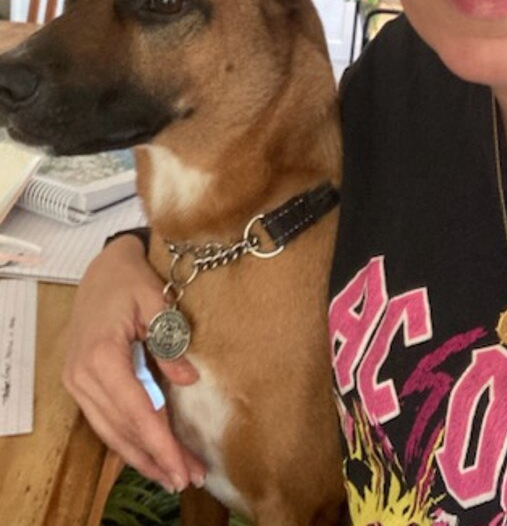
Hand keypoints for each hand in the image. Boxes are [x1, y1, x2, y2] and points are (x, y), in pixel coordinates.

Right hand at [62, 234, 206, 492]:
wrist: (103, 268)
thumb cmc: (132, 281)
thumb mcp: (156, 303)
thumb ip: (170, 342)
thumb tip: (189, 381)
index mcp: (102, 355)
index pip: (135, 410)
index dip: (160, 442)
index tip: (183, 467)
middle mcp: (83, 375)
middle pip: (123, 428)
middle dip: (156, 457)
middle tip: (189, 478)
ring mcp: (77, 381)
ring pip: (110, 431)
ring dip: (142, 456)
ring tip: (172, 476)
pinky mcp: (80, 383)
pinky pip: (104, 420)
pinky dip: (127, 440)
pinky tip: (148, 455)